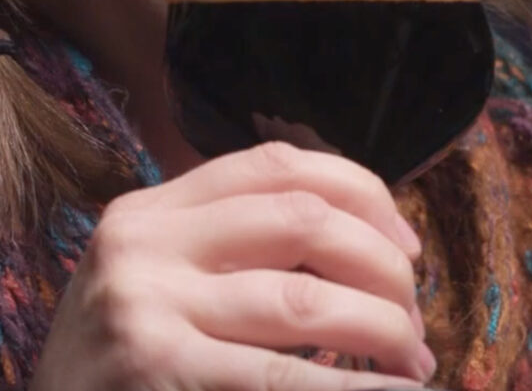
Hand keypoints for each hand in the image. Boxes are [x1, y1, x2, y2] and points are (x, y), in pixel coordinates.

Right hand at [30, 142, 433, 390]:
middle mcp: (143, 246)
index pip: (274, 163)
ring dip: (382, 329)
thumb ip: (229, 250)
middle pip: (302, 218)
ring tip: (414, 359)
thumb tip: (364, 240)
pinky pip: (284, 377)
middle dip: (382, 263)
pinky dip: (355, 388)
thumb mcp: (152, 286)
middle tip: (414, 312)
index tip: (404, 243)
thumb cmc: (117, 371)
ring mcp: (146, 310)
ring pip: (305, 301)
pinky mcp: (158, 372)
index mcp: (147, 211)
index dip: (359, 193)